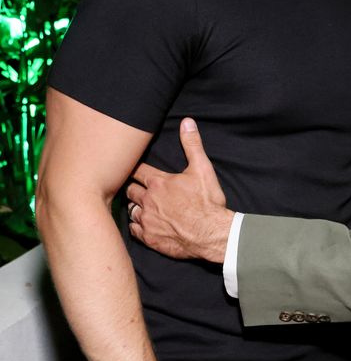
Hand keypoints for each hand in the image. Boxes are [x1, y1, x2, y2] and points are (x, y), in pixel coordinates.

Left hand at [127, 118, 232, 262]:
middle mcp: (148, 201)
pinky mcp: (150, 238)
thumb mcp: (202, 169)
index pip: (137, 171)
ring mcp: (147, 220)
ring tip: (139, 206)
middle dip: (133, 188)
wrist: (211, 234)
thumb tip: (187, 122)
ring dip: (135, 207)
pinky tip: (142, 224)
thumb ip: (192, 144)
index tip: (130, 167)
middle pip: (130, 191)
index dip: (134, 168)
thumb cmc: (207, 202)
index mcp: (158, 183)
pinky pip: (134, 230)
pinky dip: (137, 226)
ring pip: (130, 211)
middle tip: (136, 188)